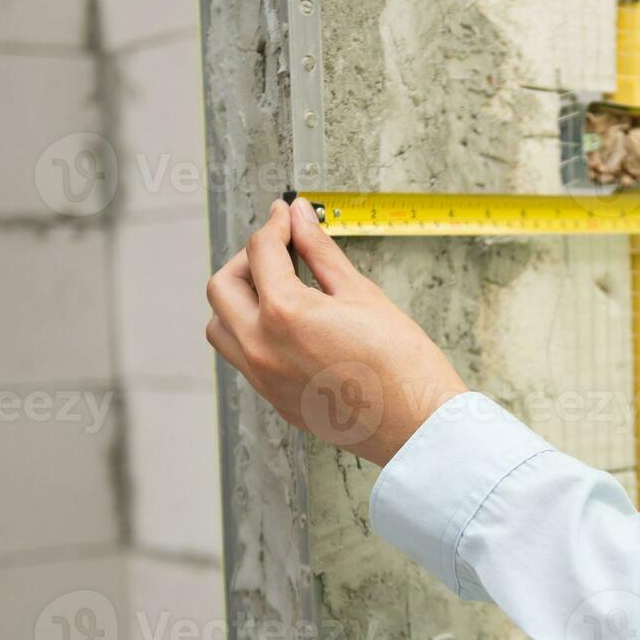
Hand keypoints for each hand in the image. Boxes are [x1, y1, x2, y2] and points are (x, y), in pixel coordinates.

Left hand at [206, 197, 468, 466]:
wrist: (418, 424)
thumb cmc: (402, 364)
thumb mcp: (362, 294)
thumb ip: (321, 252)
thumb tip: (300, 217)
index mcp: (283, 314)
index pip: (261, 251)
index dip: (275, 224)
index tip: (288, 215)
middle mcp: (261, 348)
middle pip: (222, 287)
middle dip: (247, 260)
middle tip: (281, 250)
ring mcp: (264, 378)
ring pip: (221, 327)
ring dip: (239, 300)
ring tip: (278, 290)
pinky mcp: (275, 399)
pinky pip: (243, 358)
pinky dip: (253, 332)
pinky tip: (290, 326)